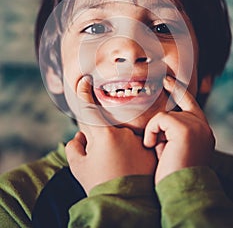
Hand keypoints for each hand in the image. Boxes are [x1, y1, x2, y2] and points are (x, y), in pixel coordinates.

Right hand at [65, 76, 156, 193]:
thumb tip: (82, 135)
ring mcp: (139, 140)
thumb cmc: (98, 185)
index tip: (85, 80)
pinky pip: (138, 145)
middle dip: (103, 140)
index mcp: (103, 134)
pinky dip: (133, 153)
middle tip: (103, 160)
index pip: (90, 108)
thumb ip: (75, 146)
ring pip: (124, 137)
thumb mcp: (78, 167)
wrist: (125, 207)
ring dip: (119, 148)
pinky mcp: (152, 150)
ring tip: (119, 169)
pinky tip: (131, 169)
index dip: (85, 93)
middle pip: (108, 127)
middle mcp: (123, 132)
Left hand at [143, 76, 214, 184]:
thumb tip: (158, 119)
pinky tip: (153, 147)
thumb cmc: (173, 173)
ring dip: (154, 132)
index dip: (177, 88)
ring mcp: (196, 125)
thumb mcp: (173, 147)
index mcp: (201, 130)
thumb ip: (171, 131)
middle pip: (171, 111)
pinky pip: (160, 119)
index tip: (166, 78)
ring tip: (158, 150)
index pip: (189, 101)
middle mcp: (202, 125)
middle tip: (155, 145)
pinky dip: (152, 132)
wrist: (181, 191)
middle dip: (157, 126)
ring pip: (163, 115)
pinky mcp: (185, 127)